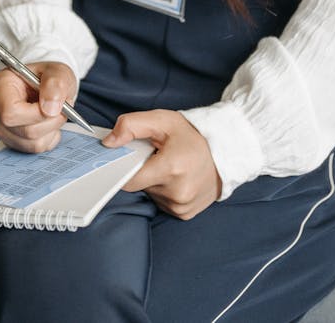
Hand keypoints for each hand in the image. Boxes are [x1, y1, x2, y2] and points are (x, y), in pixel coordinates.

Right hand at [0, 62, 77, 153]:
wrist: (47, 85)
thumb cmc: (47, 76)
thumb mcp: (57, 71)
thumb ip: (55, 83)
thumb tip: (50, 108)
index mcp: (1, 84)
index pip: (10, 112)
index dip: (36, 114)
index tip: (52, 106)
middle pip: (24, 130)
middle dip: (50, 121)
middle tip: (60, 107)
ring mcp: (0, 126)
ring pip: (32, 143)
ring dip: (51, 130)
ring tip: (52, 112)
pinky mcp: (10, 140)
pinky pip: (34, 149)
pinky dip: (48, 138)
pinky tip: (46, 122)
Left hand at [102, 109, 220, 219]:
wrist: (226, 151)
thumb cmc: (192, 135)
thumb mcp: (162, 120)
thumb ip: (131, 126)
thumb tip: (108, 143)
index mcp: (170, 168)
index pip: (128, 179)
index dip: (124, 168)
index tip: (127, 159)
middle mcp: (176, 193)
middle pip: (139, 186)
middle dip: (143, 170)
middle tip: (156, 156)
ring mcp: (181, 206)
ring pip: (150, 195)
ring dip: (154, 181)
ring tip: (170, 166)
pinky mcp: (185, 214)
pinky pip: (162, 203)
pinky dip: (164, 191)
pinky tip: (177, 178)